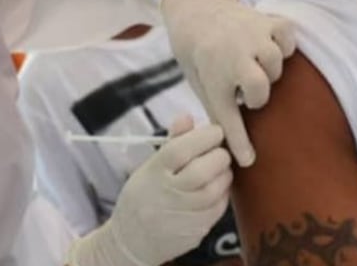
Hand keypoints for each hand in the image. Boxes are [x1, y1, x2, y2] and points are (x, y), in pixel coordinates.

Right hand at [68, 116, 231, 265]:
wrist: (132, 240)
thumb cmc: (144, 196)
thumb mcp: (149, 167)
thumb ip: (172, 141)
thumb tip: (188, 117)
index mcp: (153, 173)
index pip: (181, 150)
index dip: (204, 136)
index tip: (216, 130)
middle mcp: (166, 194)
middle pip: (202, 170)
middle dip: (219, 155)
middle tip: (220, 150)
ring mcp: (180, 216)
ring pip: (215, 190)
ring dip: (224, 174)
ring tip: (219, 168)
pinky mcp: (194, 232)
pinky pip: (218, 209)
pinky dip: (223, 194)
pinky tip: (217, 188)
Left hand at [160, 0, 296, 166]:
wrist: (198, 13)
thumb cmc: (200, 56)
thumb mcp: (201, 85)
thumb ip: (218, 113)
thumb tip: (238, 151)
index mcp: (212, 74)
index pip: (227, 116)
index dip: (239, 141)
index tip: (248, 160)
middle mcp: (234, 54)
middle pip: (260, 89)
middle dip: (257, 96)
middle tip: (246, 90)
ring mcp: (253, 35)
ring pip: (276, 65)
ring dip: (269, 71)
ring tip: (255, 67)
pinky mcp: (268, 21)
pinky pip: (288, 40)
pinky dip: (284, 46)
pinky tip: (269, 49)